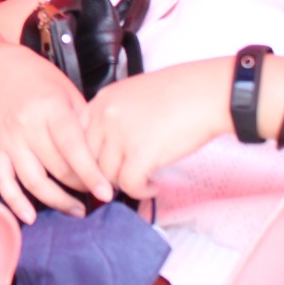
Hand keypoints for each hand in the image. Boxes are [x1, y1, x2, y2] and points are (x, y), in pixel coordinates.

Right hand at [0, 45, 113, 222]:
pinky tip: (29, 216)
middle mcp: (27, 124)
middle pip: (56, 168)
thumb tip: (106, 159)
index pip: (72, 147)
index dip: (90, 173)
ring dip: (56, 201)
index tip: (107, 193)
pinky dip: (14, 201)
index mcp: (50, 108)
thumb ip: (84, 124)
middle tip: (97, 196)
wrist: (0, 69)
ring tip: (76, 209)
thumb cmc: (41, 81)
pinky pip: (2, 180)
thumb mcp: (69, 93)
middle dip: (80, 188)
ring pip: (32, 180)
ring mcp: (9, 138)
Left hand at [83, 62, 231, 201]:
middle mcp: (105, 116)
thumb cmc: (180, 92)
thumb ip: (114, 116)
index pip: (76, 136)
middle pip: (87, 159)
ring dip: (124, 184)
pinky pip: (129, 186)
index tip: (101, 167)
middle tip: (121, 180)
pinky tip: (153, 186)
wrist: (207, 92)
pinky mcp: (141, 154)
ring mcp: (121, 135)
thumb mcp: (133, 94)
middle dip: (101, 175)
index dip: (88, 157)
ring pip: (106, 175)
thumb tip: (108, 148)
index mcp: (102, 100)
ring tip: (142, 182)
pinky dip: (141, 192)